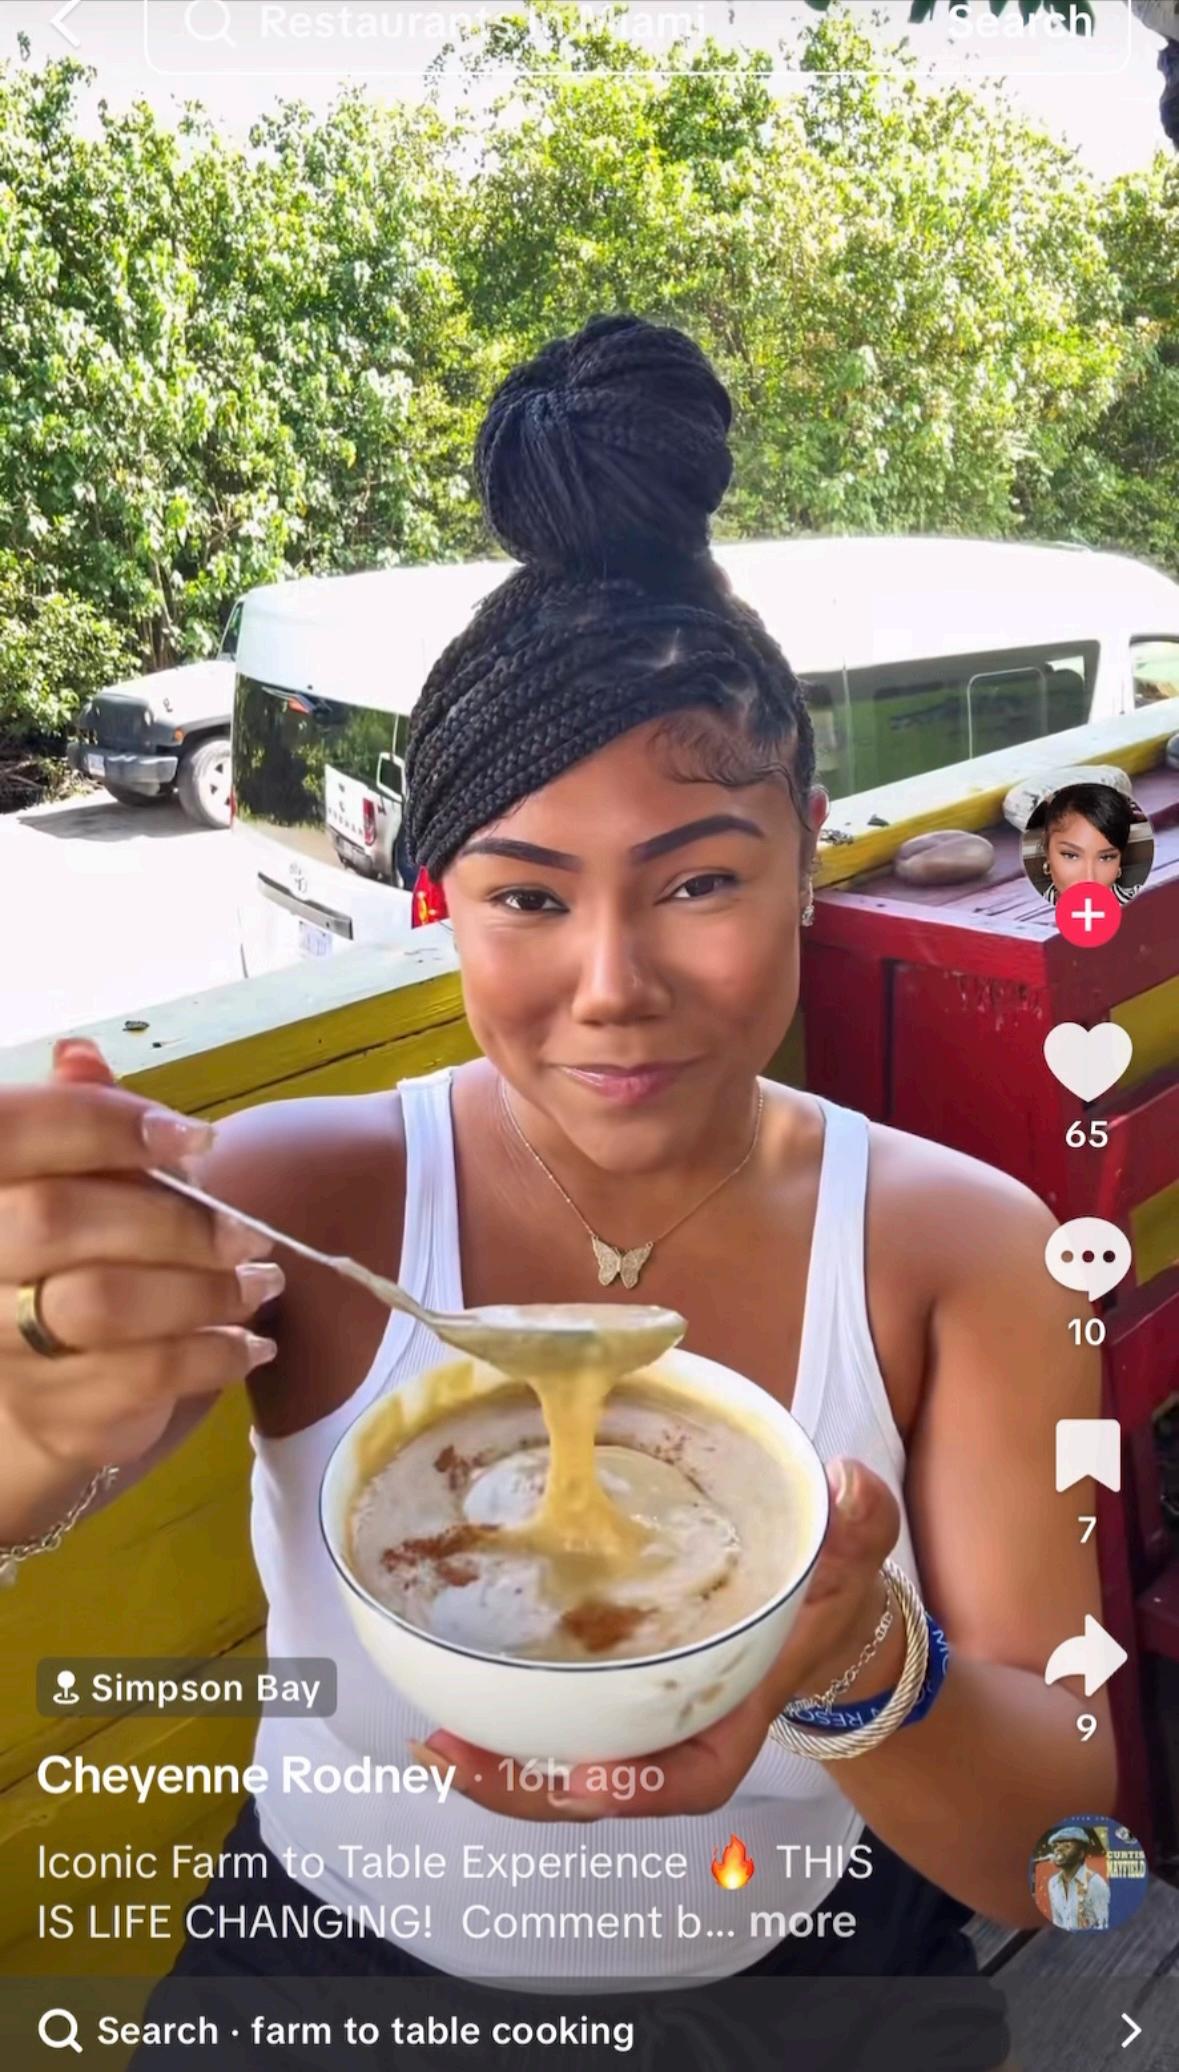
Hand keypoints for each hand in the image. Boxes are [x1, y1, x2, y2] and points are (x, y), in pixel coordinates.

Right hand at [0, 1037, 281, 1474]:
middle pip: (56, 1219)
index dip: (102, 1125)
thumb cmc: (68, 1260)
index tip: (196, 1139)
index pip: (12, 1131)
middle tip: (249, 1233)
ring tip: (260, 1284)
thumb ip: (81, 1118)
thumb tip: (80, 1052)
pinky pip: (142, 1376)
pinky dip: (213, 1355)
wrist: (39, 1389)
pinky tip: (249, 1343)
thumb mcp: (80, 1179)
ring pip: (103, 1304)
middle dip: (173, 1220)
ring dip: (204, 1292)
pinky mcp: (51, 1410)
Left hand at [411, 1456, 900, 1821]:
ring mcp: (635, 1719)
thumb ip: (853, 1526)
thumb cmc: (825, 1585)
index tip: (587, 1778)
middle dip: (525, 1785)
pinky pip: (550, 1724)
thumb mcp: (846, 1556)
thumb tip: (847, 1484)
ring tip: (432, 1741)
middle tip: (453, 1753)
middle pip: (598, 1788)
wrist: (816, 1598)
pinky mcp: (605, 1691)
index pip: (692, 1776)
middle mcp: (675, 1732)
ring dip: (497, 1763)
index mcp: (734, 1717)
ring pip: (560, 1767)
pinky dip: (501, 1723)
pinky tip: (447, 1702)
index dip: (640, 1785)